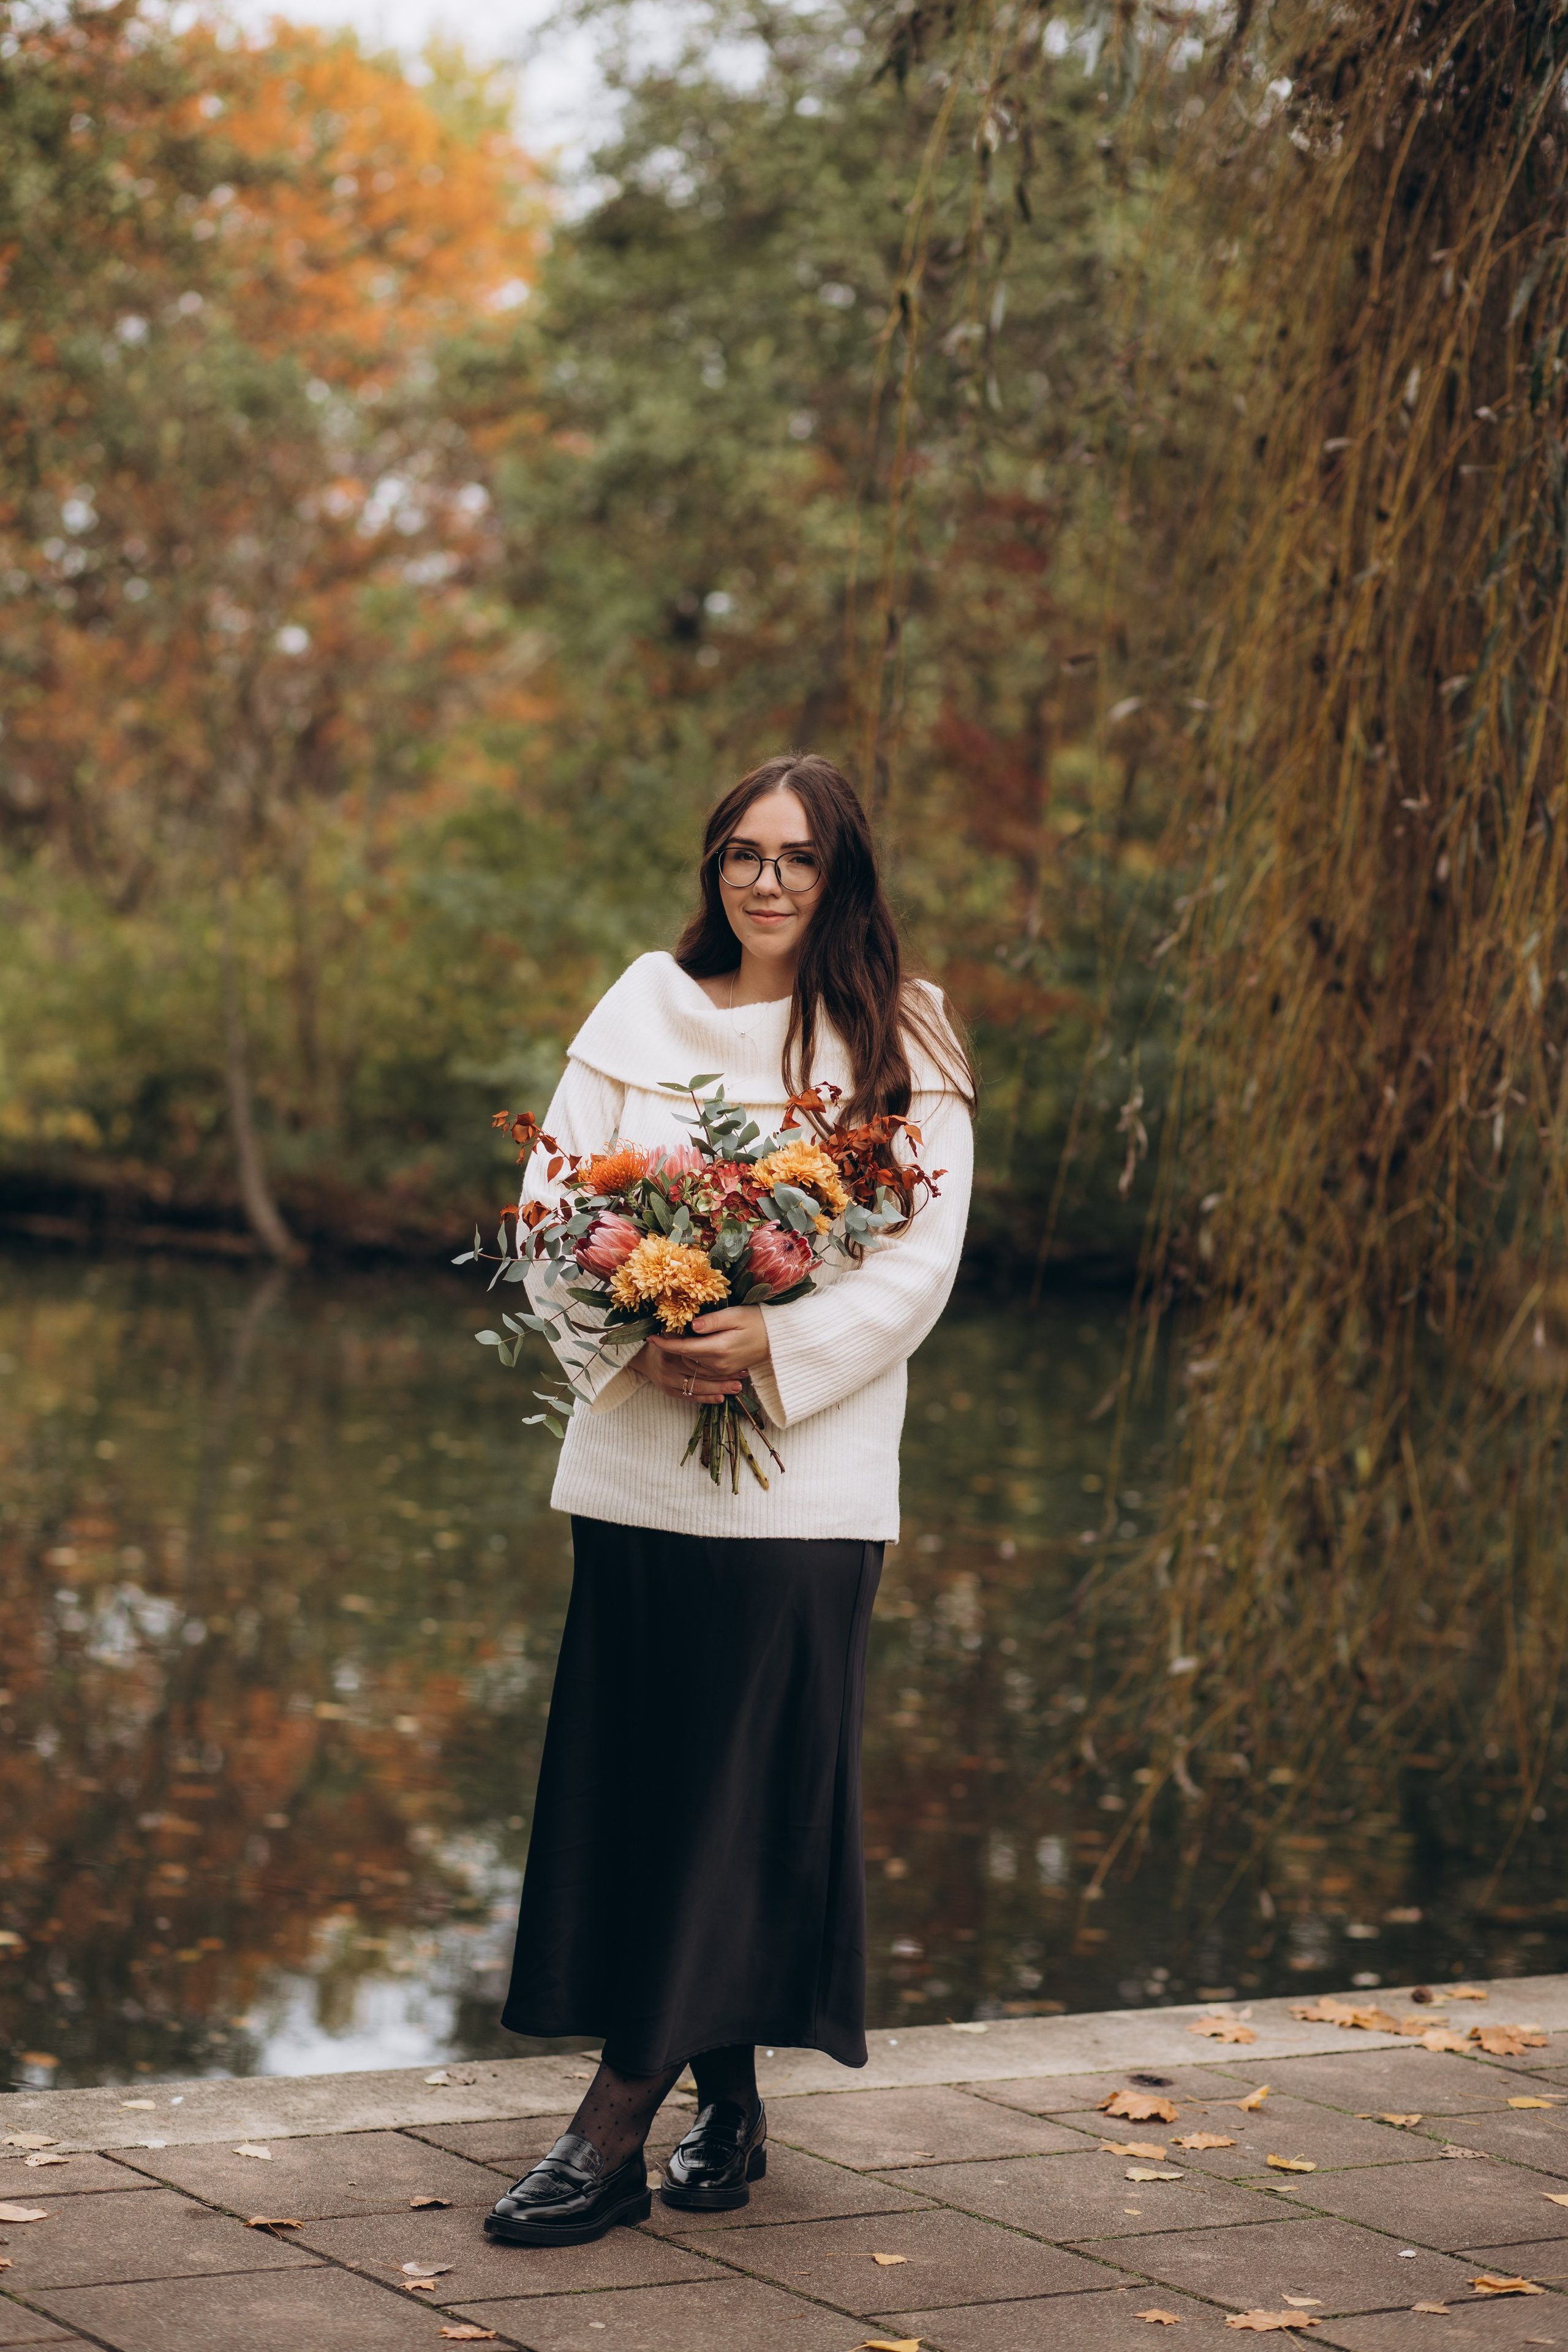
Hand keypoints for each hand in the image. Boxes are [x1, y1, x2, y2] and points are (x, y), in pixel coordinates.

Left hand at [635, 1306, 770, 1403]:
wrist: (779, 1339)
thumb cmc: (758, 1321)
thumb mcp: (735, 1315)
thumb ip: (712, 1321)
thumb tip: (691, 1326)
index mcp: (719, 1348)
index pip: (684, 1348)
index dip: (664, 1344)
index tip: (649, 1337)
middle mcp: (718, 1363)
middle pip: (685, 1356)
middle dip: (673, 1345)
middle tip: (666, 1329)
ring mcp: (723, 1369)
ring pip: (692, 1364)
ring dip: (683, 1352)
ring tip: (679, 1335)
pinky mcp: (726, 1371)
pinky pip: (703, 1368)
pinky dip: (695, 1357)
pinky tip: (696, 1345)